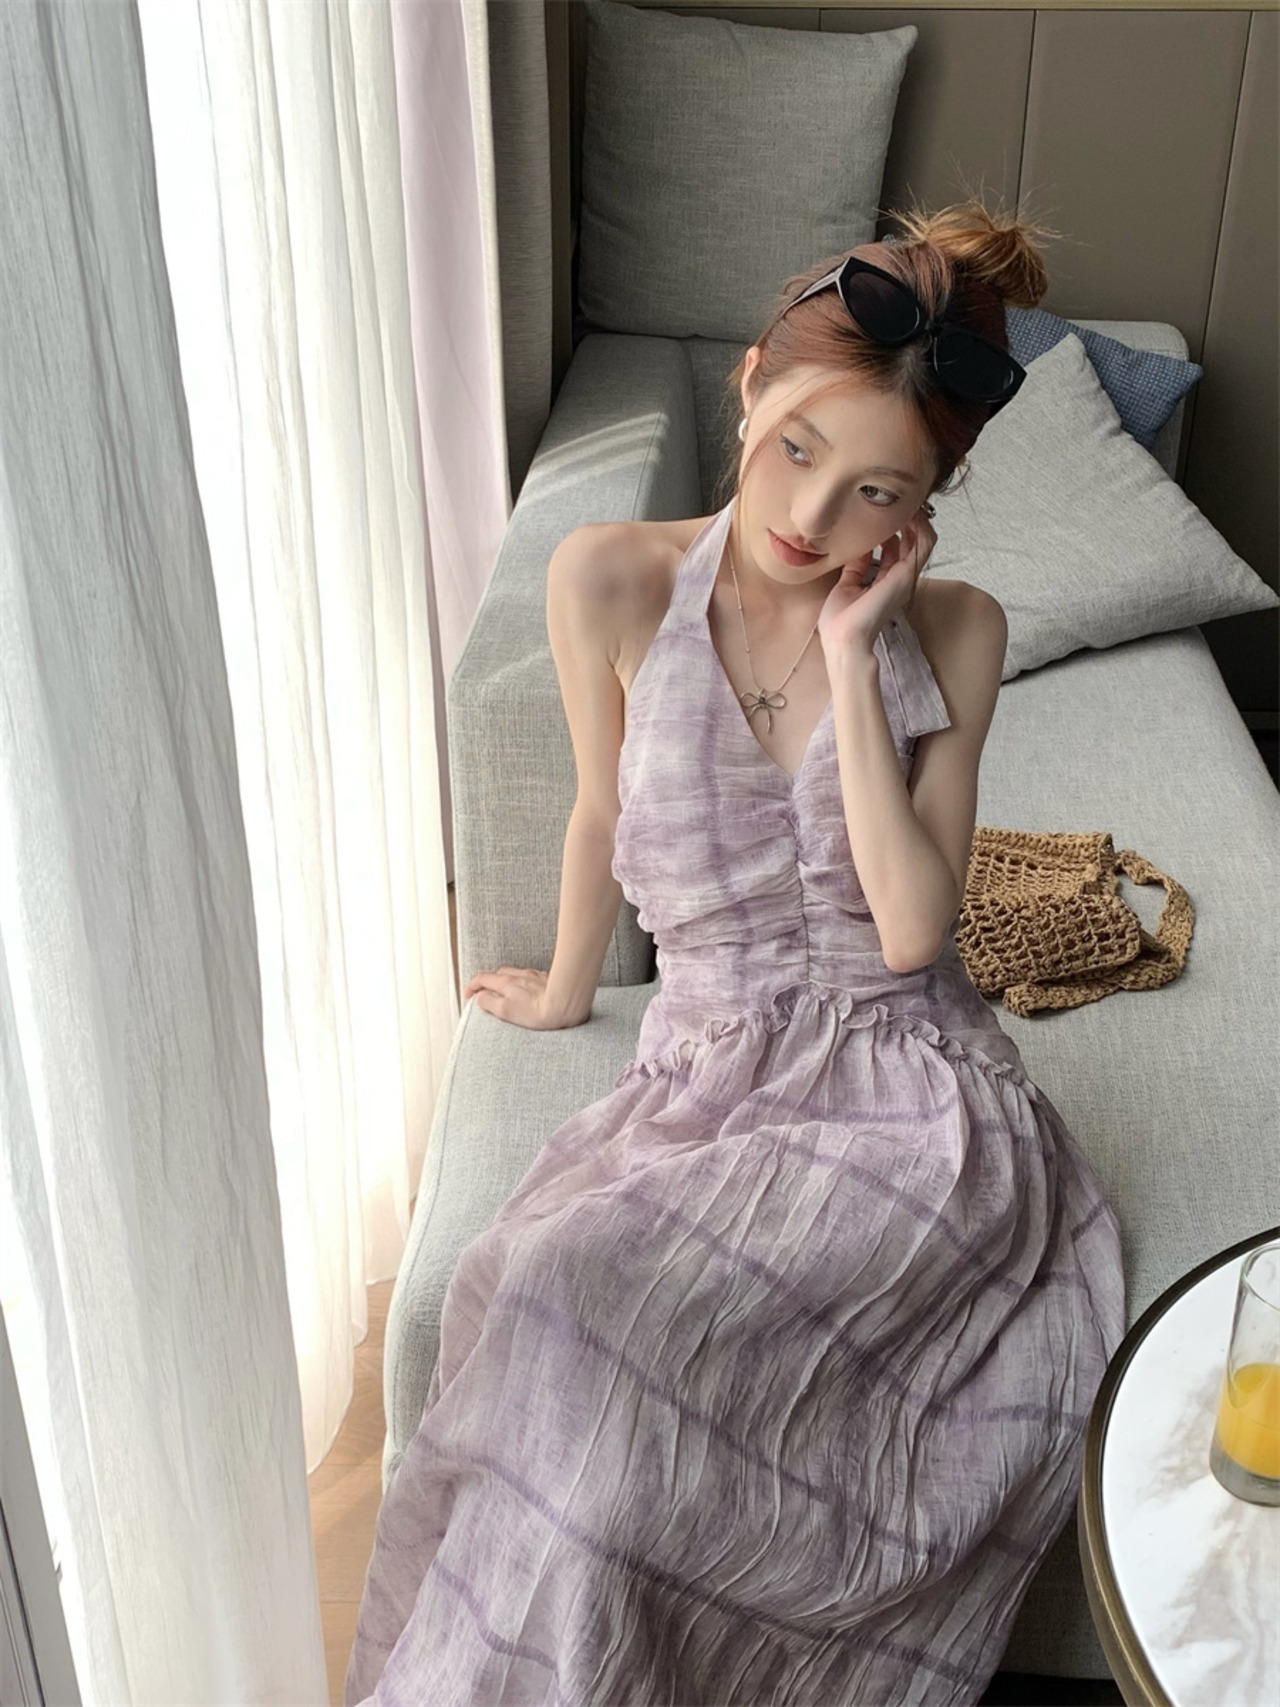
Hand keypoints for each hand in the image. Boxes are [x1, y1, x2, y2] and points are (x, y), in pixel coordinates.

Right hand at [462, 965, 584, 1029]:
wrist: (567, 1005)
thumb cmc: (538, 1012)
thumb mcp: (506, 1011)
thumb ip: (489, 1002)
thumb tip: (480, 997)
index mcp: (506, 982)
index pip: (482, 978)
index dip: (472, 986)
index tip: (469, 994)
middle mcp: (519, 975)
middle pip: (498, 973)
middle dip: (489, 982)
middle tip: (488, 994)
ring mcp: (533, 976)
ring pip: (514, 974)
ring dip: (507, 981)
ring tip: (508, 993)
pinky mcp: (547, 979)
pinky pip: (530, 977)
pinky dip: (523, 983)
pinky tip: (529, 992)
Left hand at [815, 504, 936, 657]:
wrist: (843, 638)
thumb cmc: (841, 621)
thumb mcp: (847, 584)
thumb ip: (856, 566)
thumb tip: (859, 547)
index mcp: (886, 581)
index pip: (898, 547)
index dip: (893, 527)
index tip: (882, 511)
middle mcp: (900, 577)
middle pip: (914, 540)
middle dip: (907, 518)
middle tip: (897, 499)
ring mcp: (905, 576)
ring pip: (924, 538)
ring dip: (917, 517)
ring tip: (905, 500)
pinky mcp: (906, 574)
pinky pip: (924, 542)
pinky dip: (920, 524)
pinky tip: (909, 511)